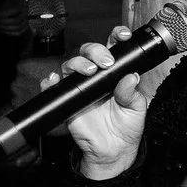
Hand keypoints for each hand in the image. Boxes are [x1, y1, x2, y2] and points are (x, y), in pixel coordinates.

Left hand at [0, 0, 30, 36]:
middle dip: (3, 22)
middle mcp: (25, 13)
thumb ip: (2, 9)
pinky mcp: (25, 26)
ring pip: (18, 27)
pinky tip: (2, 30)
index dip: (3, 14)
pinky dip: (10, 33)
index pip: (14, 10)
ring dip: (5, 28)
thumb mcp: (6, 1)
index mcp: (22, 4)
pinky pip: (19, 32)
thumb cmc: (12, 0)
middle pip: (16, 20)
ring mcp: (26, 20)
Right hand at [55, 26, 147, 178]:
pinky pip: (53, 88)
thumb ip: (132, 93)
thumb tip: (130, 77)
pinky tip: (54, 79)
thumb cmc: (127, 127)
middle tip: (106, 62)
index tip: (122, 35)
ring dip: (78, 63)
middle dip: (95, 50)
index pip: (112, 47)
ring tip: (90, 71)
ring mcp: (80, 87)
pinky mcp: (67, 101)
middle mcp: (95, 76)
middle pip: (88, 52)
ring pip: (70, 64)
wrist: (114, 151)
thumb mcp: (136, 109)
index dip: (115, 36)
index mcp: (114, 73)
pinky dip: (50, 81)